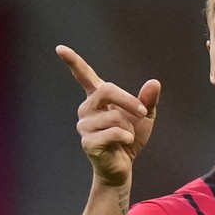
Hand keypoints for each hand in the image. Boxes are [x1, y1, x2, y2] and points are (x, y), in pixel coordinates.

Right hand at [56, 45, 160, 185]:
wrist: (123, 166)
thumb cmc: (130, 138)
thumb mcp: (144, 116)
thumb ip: (147, 99)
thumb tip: (154, 82)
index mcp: (98, 99)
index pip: (84, 76)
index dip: (73, 62)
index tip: (60, 48)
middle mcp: (87, 109)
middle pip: (106, 90)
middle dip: (128, 100)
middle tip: (142, 112)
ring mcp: (85, 126)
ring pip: (114, 116)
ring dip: (129, 126)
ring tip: (126, 136)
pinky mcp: (88, 142)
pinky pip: (114, 132)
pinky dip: (126, 137)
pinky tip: (124, 144)